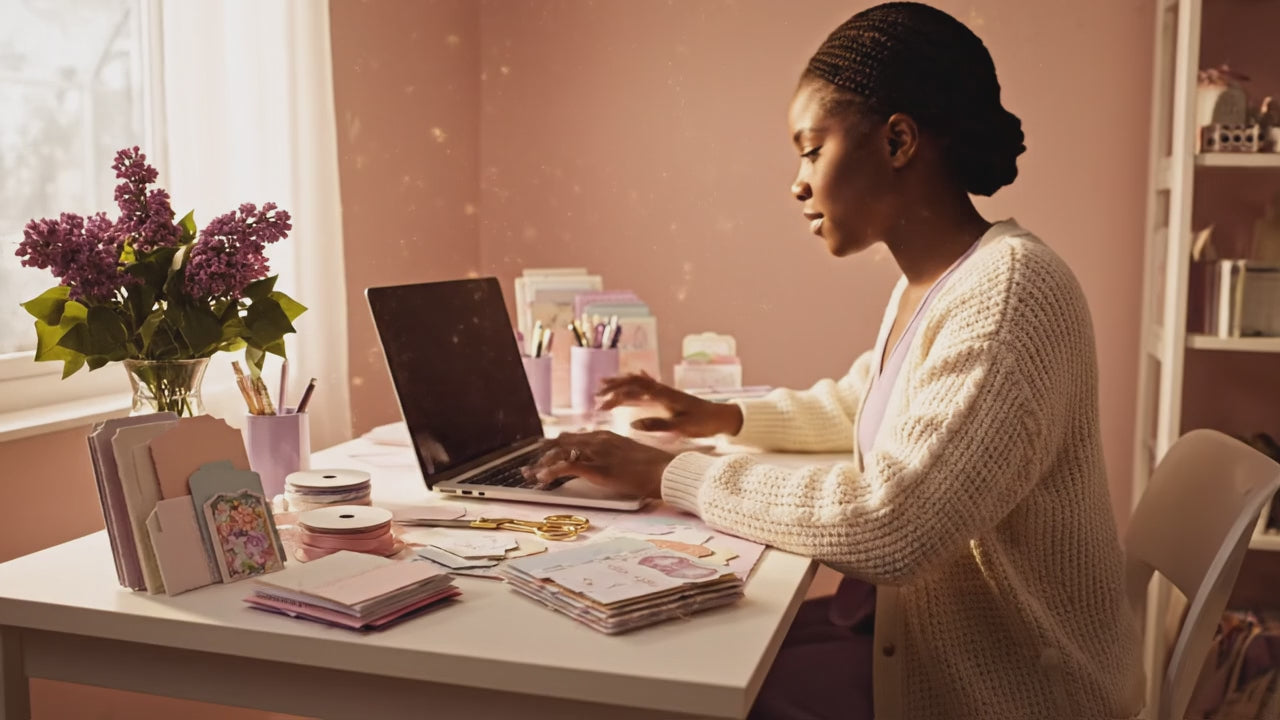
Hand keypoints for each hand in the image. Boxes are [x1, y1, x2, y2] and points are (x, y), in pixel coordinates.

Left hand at [522, 430, 673, 498]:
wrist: (665, 471)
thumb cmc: (654, 467)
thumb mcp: (630, 455)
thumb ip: (615, 454)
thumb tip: (607, 462)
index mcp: (606, 435)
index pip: (574, 437)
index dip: (556, 445)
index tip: (544, 452)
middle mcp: (598, 440)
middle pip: (562, 442)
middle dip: (543, 454)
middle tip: (530, 465)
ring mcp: (597, 452)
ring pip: (560, 453)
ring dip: (542, 464)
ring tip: (531, 474)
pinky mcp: (597, 468)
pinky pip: (567, 467)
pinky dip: (550, 472)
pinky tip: (542, 479)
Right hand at [597, 372, 742, 437]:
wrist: (722, 417)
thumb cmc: (703, 422)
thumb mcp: (680, 427)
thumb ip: (656, 424)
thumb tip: (632, 423)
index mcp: (663, 395)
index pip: (634, 389)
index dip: (616, 394)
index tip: (601, 403)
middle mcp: (662, 390)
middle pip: (633, 382)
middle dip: (614, 387)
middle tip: (596, 394)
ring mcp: (665, 392)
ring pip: (639, 383)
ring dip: (622, 384)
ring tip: (605, 387)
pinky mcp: (669, 397)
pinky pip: (648, 386)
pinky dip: (636, 383)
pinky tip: (634, 377)